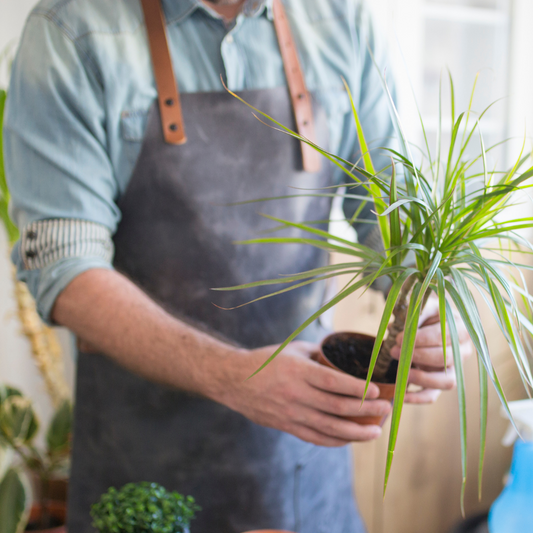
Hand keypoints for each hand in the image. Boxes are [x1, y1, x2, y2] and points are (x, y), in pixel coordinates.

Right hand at [214, 341, 391, 446]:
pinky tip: (351, 439)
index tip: (377, 391)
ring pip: (330, 428)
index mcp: (298, 372)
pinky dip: (336, 441)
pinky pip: (316, 438)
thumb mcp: (292, 350)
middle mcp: (296, 395)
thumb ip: (318, 354)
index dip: (357, 389)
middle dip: (366, 411)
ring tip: (376, 431)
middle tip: (386, 410)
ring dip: (356, 432)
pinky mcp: (287, 426)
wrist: (234, 380)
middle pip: (337, 407)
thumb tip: (343, 358)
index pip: (334, 383)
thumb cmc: (265, 361)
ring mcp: (291, 414)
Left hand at [391, 293, 472, 403]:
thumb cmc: (422, 313)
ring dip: (420, 377)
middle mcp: (464, 350)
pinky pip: (434, 396)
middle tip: (395, 351)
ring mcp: (455, 368)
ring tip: (401, 370)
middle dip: (417, 356)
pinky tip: (400, 394)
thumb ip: (417, 311)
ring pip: (447, 381)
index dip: (420, 339)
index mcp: (460, 327)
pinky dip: (417, 398)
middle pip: (445, 358)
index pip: (443, 335)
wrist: (423, 322)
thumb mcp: (421, 306)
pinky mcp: (441, 382)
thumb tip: (408, 323)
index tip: (399, 337)